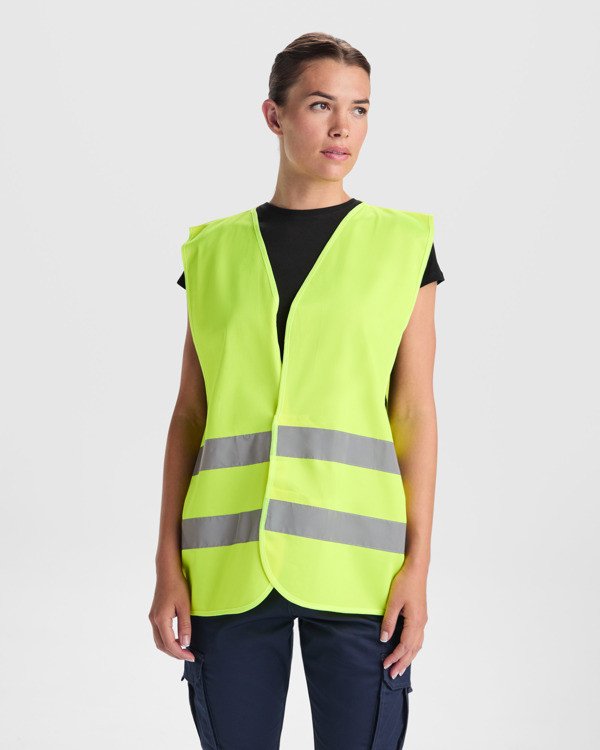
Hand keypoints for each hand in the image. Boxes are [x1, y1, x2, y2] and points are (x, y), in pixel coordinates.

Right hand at [148, 569, 194, 660]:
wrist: (167, 572)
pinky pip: (159, 633)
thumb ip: (185, 626)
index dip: (180, 653)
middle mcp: (153, 620)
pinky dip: (167, 640)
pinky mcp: (154, 614)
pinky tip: (178, 639)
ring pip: (159, 640)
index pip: (169, 644)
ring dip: (170, 648)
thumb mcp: (185, 606)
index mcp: (161, 619)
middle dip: (174, 653)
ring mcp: (152, 617)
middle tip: (189, 655)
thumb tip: (186, 644)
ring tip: (184, 649)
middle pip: (162, 645)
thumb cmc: (177, 586)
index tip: (191, 657)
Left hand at [380, 561, 427, 677]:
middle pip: (413, 649)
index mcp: (415, 622)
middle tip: (394, 675)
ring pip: (417, 645)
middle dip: (403, 663)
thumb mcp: (393, 602)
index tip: (386, 666)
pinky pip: (418, 637)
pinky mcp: (421, 616)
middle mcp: (421, 624)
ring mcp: (423, 620)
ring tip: (402, 667)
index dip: (395, 657)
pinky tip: (409, 650)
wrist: (416, 570)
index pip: (404, 646)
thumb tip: (384, 639)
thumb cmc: (404, 583)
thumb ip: (388, 622)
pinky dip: (413, 647)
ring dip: (409, 657)